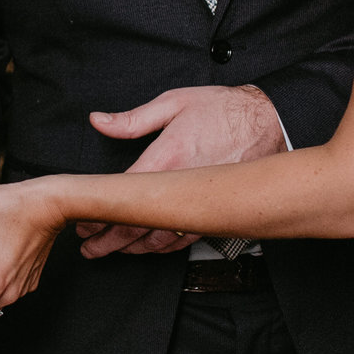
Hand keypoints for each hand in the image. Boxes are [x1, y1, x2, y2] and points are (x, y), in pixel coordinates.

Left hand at [76, 85, 282, 257]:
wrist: (271, 120)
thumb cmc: (224, 109)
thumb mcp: (174, 102)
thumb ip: (133, 119)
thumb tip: (99, 121)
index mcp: (168, 158)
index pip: (124, 195)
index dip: (100, 212)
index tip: (83, 220)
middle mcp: (183, 187)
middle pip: (138, 225)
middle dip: (109, 240)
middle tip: (89, 248)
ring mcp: (200, 203)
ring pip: (161, 238)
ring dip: (132, 248)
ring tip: (110, 251)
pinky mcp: (214, 211)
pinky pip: (185, 239)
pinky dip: (162, 248)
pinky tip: (148, 248)